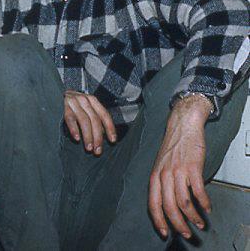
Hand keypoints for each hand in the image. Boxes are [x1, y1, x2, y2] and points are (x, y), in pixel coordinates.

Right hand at [63, 90, 116, 155]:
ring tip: (89, 148)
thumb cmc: (73, 105)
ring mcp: (73, 102)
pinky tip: (77, 138)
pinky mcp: (63, 106)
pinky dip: (74, 129)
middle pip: (94, 119)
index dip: (109, 128)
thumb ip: (94, 118)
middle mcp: (84, 100)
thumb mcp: (86, 108)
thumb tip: (103, 135)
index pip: (104, 114)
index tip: (112, 140)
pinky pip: (70, 119)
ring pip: (84, 120)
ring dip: (87, 136)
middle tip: (98, 150)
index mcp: (92, 100)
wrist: (53, 93)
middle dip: (98, 136)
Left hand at [148, 95, 212, 239]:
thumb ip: (162, 183)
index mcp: (154, 176)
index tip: (164, 232)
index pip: (153, 203)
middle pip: (169, 206)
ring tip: (200, 223)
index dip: (158, 220)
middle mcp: (164, 175)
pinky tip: (207, 208)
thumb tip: (168, 203)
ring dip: (193, 217)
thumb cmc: (173, 146)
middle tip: (186, 234)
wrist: (182, 126)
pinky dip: (204, 203)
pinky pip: (198, 191)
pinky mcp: (192, 167)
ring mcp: (178, 171)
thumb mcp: (161, 165)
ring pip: (184, 202)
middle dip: (178, 224)